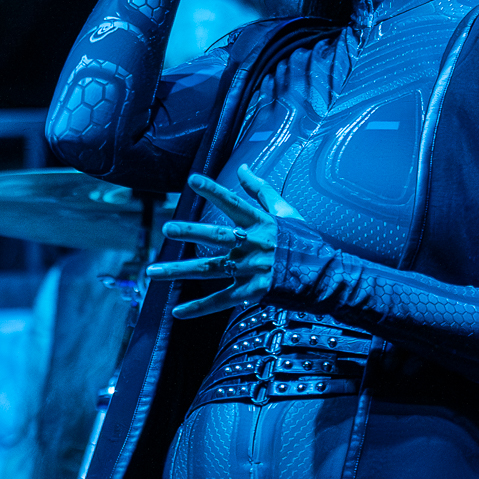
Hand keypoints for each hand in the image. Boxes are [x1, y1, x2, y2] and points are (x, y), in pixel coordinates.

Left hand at [145, 164, 305, 318]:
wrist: (326, 277)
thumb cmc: (304, 242)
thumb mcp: (286, 212)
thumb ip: (261, 190)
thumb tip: (242, 166)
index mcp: (262, 224)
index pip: (234, 203)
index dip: (214, 190)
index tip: (192, 180)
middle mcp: (254, 245)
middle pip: (217, 237)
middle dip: (191, 232)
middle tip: (167, 228)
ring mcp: (252, 270)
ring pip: (210, 269)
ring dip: (178, 271)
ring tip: (152, 271)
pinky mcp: (253, 292)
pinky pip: (221, 300)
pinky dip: (199, 307)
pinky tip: (178, 312)